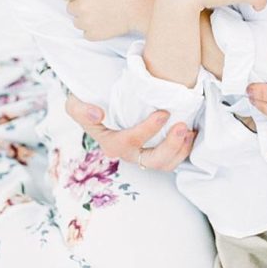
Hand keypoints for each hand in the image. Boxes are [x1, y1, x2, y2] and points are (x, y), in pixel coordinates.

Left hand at [62, 0, 155, 39]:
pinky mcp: (93, 34)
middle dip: (80, 6)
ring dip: (86, 19)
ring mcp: (85, 21)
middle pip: (70, 8)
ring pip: (77, 22)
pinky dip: (93, 31)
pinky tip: (104, 23)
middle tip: (96, 5)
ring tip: (101, 14)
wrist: (138, 6)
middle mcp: (80, 6)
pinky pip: (86, 34)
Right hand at [65, 93, 195, 171]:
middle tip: (183, 126)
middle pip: (152, 161)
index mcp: (111, 144)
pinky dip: (184, 149)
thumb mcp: (74, 104)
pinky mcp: (155, 151)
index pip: (130, 142)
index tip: (163, 113)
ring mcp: (143, 155)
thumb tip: (98, 114)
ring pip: (165, 164)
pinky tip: (191, 133)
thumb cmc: (89, 105)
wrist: (101, 106)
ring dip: (181, 150)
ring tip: (190, 130)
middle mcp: (129, 154)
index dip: (148, 130)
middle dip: (171, 146)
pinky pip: (173, 158)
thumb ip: (79, 109)